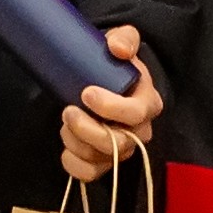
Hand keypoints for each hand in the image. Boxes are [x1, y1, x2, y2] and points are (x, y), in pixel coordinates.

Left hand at [61, 25, 164, 181]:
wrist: (102, 81)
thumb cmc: (114, 64)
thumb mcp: (123, 43)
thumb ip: (125, 39)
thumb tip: (117, 49)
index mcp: (148, 102)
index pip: (136, 113)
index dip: (111, 107)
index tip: (86, 93)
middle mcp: (139, 131)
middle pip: (118, 143)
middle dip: (87, 129)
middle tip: (67, 110)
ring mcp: (122, 149)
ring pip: (101, 159)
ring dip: (75, 142)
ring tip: (64, 121)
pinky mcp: (104, 162)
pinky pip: (90, 174)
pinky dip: (73, 164)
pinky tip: (65, 146)